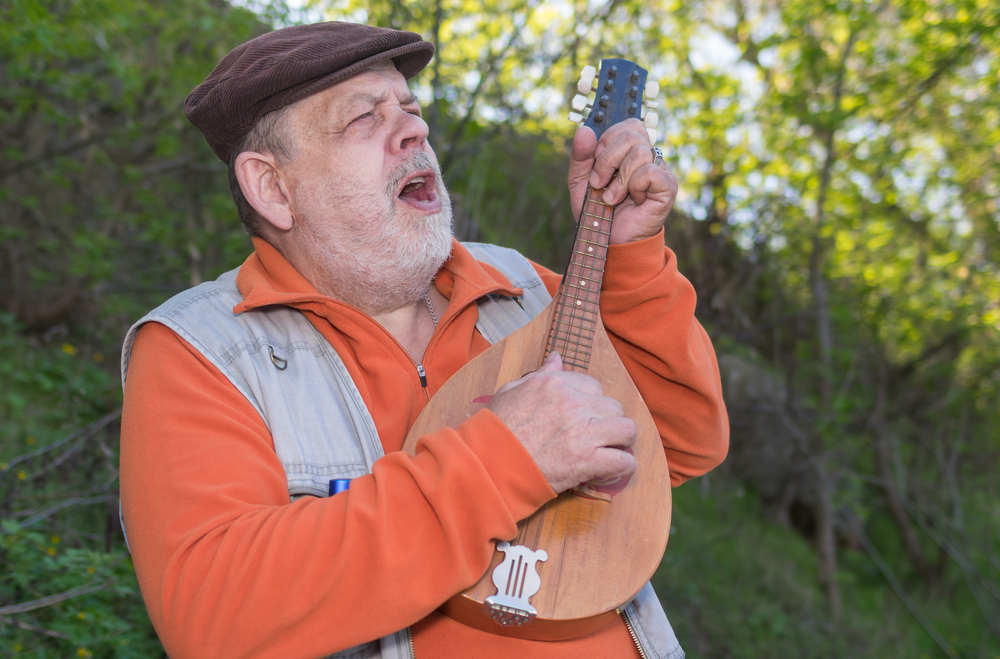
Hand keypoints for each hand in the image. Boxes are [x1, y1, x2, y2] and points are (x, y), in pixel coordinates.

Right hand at [486, 352, 636, 492]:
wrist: (487, 465)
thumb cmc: (495, 430)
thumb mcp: (512, 391)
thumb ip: (540, 374)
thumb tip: (556, 358)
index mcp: (555, 384)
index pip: (593, 386)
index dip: (591, 403)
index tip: (584, 417)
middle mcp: (573, 404)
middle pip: (614, 407)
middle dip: (607, 421)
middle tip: (596, 435)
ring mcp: (583, 433)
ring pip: (627, 429)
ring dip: (620, 441)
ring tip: (609, 450)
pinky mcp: (587, 461)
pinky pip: (624, 461)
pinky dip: (622, 467)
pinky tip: (611, 469)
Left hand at [567, 119, 677, 244]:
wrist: (610, 243)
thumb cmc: (598, 213)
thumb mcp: (581, 183)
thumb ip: (581, 156)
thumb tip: (584, 130)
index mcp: (631, 151)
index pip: (627, 125)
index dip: (606, 141)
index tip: (595, 166)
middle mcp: (649, 157)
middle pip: (631, 134)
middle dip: (607, 159)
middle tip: (598, 184)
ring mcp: (661, 170)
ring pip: (640, 152)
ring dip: (618, 179)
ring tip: (612, 198)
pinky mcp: (668, 186)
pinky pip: (650, 171)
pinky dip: (633, 187)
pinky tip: (632, 201)